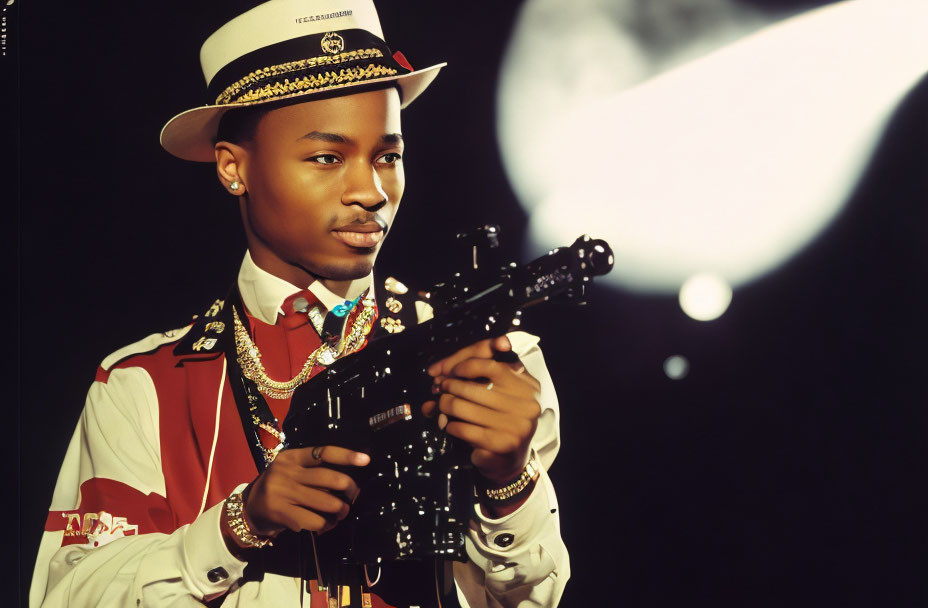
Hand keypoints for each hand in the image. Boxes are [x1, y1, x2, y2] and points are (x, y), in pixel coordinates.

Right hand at [237, 446, 368, 540]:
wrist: (249, 508)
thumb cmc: (279, 487)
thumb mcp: (291, 470)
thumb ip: (313, 470)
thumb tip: (349, 477)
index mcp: (292, 457)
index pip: (323, 452)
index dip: (346, 456)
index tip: (365, 460)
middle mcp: (286, 472)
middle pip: (329, 478)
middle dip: (349, 488)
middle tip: (354, 495)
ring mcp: (282, 493)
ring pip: (326, 502)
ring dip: (340, 510)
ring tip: (341, 513)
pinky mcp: (281, 513)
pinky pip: (315, 521)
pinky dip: (326, 525)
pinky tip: (325, 525)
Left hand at [424, 336, 541, 484]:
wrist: (512, 462)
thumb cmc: (503, 421)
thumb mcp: (504, 395)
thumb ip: (484, 377)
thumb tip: (445, 367)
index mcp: (528, 387)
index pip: (492, 366)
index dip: (467, 366)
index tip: (454, 371)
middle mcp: (526, 405)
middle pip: (473, 388)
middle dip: (450, 386)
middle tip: (441, 388)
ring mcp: (515, 426)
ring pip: (463, 407)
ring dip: (446, 405)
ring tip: (442, 406)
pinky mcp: (501, 444)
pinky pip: (462, 428)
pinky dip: (451, 426)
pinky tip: (451, 425)